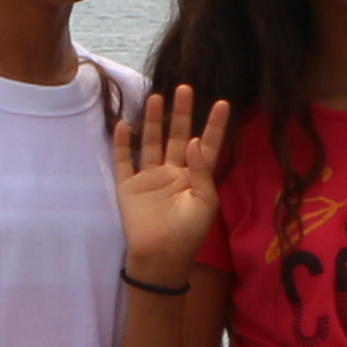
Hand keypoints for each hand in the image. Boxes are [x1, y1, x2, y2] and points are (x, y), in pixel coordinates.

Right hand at [108, 87, 229, 286]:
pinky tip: (123, 125)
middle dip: (182, 113)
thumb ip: (202, 172)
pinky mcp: (129, 186)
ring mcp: (150, 177)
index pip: (209, 146)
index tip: (224, 104)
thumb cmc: (188, 234)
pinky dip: (122, 144)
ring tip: (157, 96)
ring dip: (153, 120)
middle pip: (178, 136)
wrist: (160, 257)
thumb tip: (197, 141)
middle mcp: (173, 172)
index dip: (215, 126)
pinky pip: (124, 160)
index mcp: (195, 178)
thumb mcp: (205, 204)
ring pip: (152, 142)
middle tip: (185, 88)